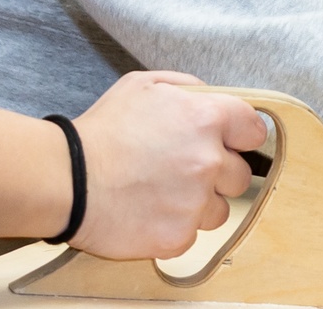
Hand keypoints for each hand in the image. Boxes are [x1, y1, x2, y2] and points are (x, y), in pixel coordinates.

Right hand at [67, 72, 268, 259]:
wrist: (67, 179)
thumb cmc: (103, 130)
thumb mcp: (143, 85)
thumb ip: (187, 87)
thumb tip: (211, 97)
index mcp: (206, 119)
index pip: (254, 131)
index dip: (239, 137)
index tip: (227, 143)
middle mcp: (209, 161)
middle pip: (241, 175)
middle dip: (218, 173)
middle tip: (182, 170)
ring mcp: (195, 203)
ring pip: (219, 210)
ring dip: (199, 204)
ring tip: (162, 194)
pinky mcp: (178, 236)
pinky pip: (192, 235)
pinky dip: (175, 227)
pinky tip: (149, 212)